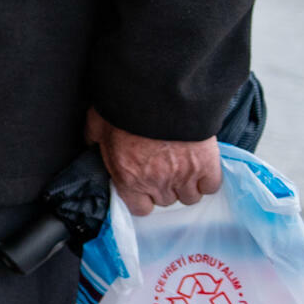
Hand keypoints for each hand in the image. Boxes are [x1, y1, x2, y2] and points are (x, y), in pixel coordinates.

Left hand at [89, 109, 222, 216]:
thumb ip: (95, 141)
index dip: (143, 199)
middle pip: (166, 200)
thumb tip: (92, 145)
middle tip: (164, 169)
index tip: (145, 187)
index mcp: (128, 178)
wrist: (158, 94)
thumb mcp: (97, 125)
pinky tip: (201, 168)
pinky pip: (211, 186)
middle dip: (164, 187)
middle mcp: (156, 183)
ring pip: (190, 197)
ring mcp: (183, 176)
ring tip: (183, 169)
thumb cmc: (123, 109)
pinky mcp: (206, 166)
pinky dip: (207, 179)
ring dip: (187, 186)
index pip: (139, 208)